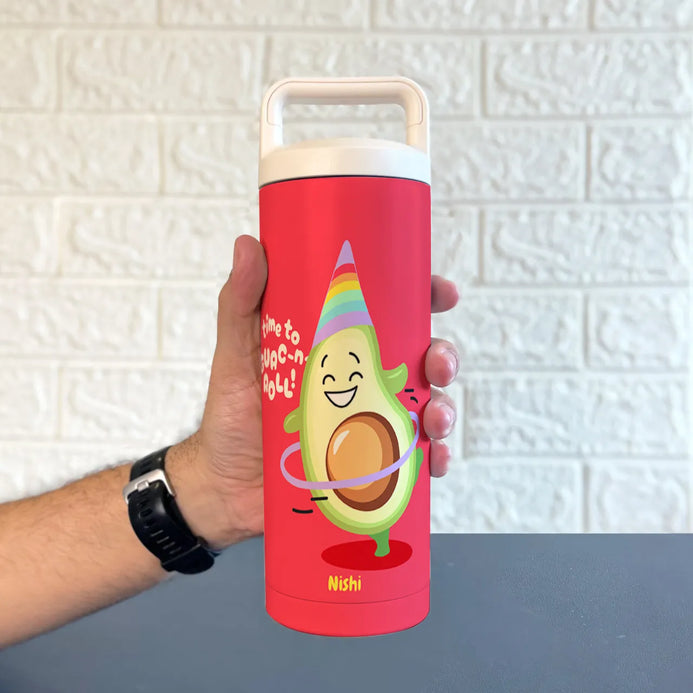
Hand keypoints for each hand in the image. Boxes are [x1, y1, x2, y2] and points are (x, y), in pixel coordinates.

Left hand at [167, 235, 459, 549]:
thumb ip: (240, 303)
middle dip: (442, 355)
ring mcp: (369, 422)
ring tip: (434, 418)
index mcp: (337, 347)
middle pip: (420, 359)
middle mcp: (361, 382)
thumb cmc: (230, 416)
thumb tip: (247, 244)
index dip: (422, 297)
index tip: (440, 291)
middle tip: (438, 363)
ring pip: (426, 407)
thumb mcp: (235, 354)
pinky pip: (414, 460)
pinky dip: (432, 459)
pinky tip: (431, 460)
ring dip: (443, 408)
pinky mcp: (372, 463)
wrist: (225, 487)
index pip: (389, 313)